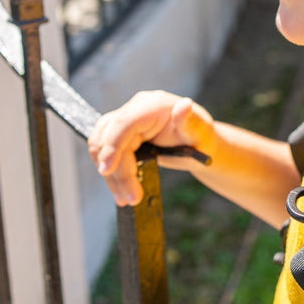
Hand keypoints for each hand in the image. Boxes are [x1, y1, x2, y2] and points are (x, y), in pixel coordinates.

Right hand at [88, 91, 215, 205]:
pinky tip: (120, 190)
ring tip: (125, 198)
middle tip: (130, 198)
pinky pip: (105, 152)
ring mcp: (127, 120)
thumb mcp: (200, 132)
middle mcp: (137, 108)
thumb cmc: (201, 139)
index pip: (124, 123)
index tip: (107, 171)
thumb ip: (191, 121)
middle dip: (115, 170)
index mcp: (154, 105)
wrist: (198, 146)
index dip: (112, 146)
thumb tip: (184, 105)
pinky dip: (111, 173)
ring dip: (110, 175)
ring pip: (101, 145)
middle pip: (109, 137)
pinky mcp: (122, 133)